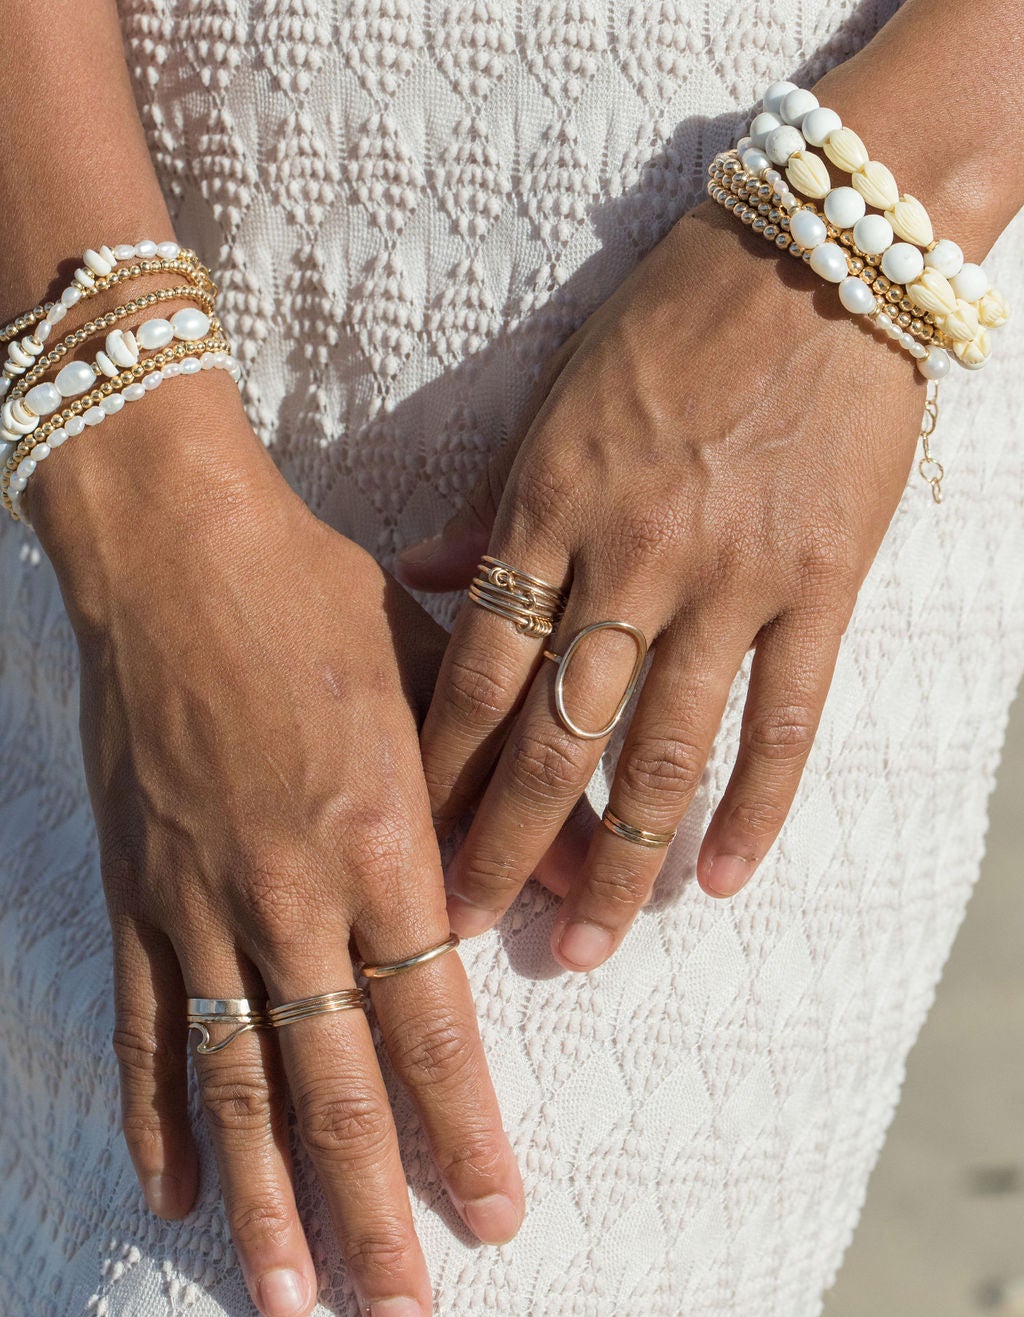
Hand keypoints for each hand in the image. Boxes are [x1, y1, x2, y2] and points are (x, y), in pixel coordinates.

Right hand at [30, 388, 523, 1316]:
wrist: (177, 551)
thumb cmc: (316, 601)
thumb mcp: (438, 679)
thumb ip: (502, 794)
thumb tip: (577, 885)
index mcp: (378, 837)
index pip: (430, 1018)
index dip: (463, 1126)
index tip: (495, 1216)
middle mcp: (287, 891)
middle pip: (334, 1079)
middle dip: (373, 1204)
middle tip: (406, 1315)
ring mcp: (198, 899)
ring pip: (237, 1078)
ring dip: (266, 1195)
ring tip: (291, 1295)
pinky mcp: (135, 889)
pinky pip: (142, 1024)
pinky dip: (157, 1114)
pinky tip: (174, 1192)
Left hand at [398, 197, 925, 971]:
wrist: (815, 257)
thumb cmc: (670, 324)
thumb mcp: (554, 403)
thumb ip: (492, 507)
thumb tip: (418, 574)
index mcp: (549, 512)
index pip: (476, 671)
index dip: (436, 768)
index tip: (405, 842)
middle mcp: (629, 560)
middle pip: (551, 735)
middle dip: (499, 844)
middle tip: (461, 933)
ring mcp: (729, 580)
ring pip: (663, 751)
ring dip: (621, 861)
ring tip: (590, 945)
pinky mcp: (820, 587)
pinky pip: (786, 720)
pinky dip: (756, 806)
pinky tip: (724, 878)